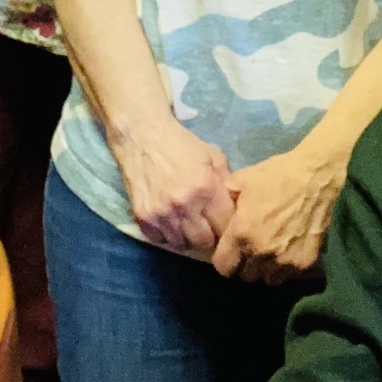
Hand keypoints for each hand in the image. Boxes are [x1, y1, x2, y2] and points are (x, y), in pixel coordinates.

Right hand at [114, 118, 233, 255]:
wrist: (142, 136)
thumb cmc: (182, 145)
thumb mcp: (214, 157)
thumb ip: (227, 184)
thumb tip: (238, 209)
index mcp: (207, 188)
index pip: (226, 227)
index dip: (227, 228)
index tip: (225, 225)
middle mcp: (185, 205)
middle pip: (205, 243)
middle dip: (209, 236)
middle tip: (206, 226)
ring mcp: (162, 214)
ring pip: (182, 245)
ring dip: (186, 237)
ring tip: (186, 222)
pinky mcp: (143, 218)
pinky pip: (160, 240)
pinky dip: (166, 234)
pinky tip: (168, 219)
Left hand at [212, 148, 342, 282]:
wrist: (318, 176)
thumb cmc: (278, 175)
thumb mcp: (243, 179)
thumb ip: (226, 198)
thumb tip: (218, 207)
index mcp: (241, 233)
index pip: (223, 267)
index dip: (224, 260)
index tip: (230, 251)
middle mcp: (261, 253)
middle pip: (246, 276)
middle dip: (245, 265)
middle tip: (251, 250)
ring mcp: (285, 261)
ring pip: (268, 280)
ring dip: (266, 269)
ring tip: (270, 252)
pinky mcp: (305, 263)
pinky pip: (289, 276)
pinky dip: (286, 267)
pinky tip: (288, 251)